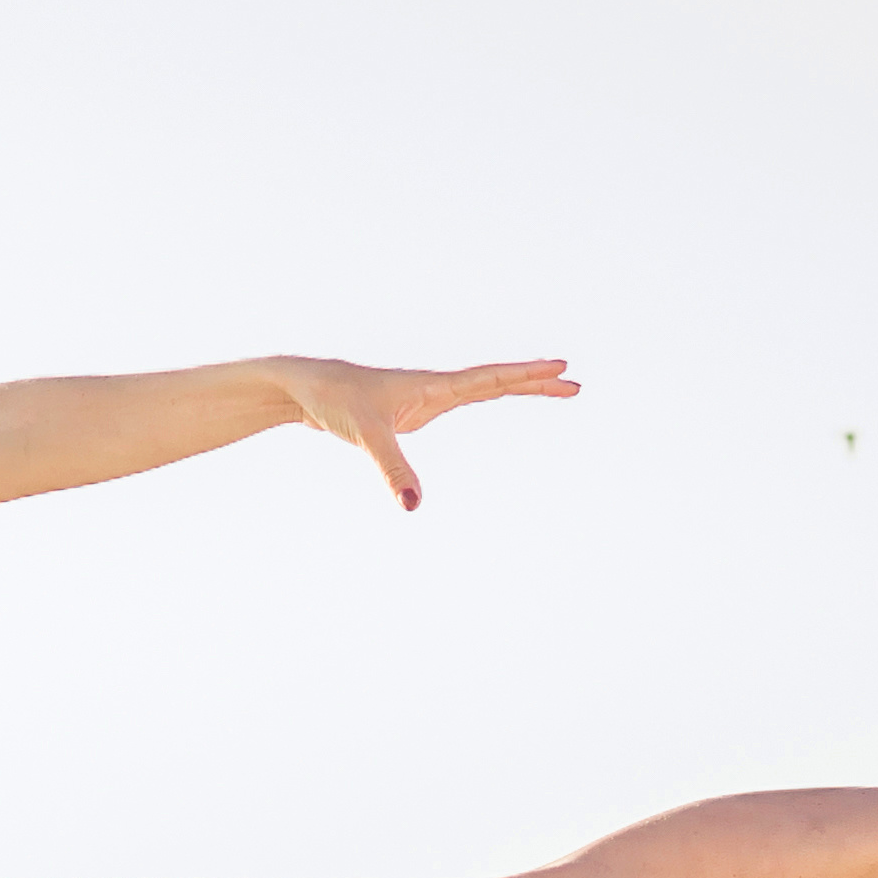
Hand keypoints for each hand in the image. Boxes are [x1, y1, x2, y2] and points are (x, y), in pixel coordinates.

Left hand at [264, 356, 577, 513]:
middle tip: (575, 383)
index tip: (562, 370)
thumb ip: (392, 470)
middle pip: (497, 382)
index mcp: (433, 387)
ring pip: (483, 388)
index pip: (491, 380)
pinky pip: (463, 399)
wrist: (302, 387)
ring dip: (517, 386)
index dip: (527, 377)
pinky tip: (493, 396)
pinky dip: (488, 394)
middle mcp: (435, 388)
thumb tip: (413, 506)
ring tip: (551, 388)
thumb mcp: (365, 437)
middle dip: (536, 383)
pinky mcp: (411, 411)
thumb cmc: (333, 401)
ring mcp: (425, 398)